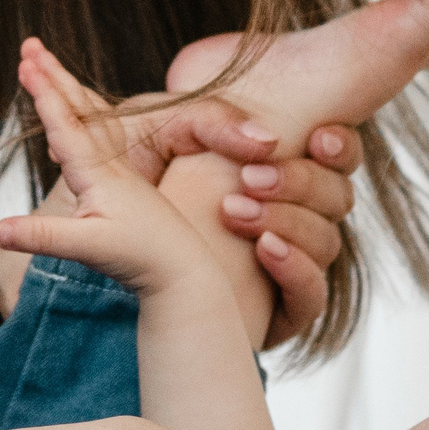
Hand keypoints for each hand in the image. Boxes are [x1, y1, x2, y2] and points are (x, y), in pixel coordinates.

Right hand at [0, 40, 223, 298]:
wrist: (183, 270)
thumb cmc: (140, 257)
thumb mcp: (87, 247)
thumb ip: (42, 237)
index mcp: (98, 172)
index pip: (65, 124)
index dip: (44, 93)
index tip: (27, 62)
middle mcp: (109, 162)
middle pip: (76, 109)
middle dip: (52, 75)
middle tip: (30, 44)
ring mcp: (118, 169)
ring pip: (89, 117)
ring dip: (66, 88)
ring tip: (47, 65)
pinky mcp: (122, 180)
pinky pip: (99, 133)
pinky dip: (82, 113)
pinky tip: (77, 113)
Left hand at [100, 91, 364, 345]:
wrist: (88, 226)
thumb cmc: (127, 169)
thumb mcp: (160, 127)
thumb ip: (212, 118)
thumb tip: (267, 141)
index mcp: (277, 165)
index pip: (336, 156)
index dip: (340, 147)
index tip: (317, 140)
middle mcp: (290, 213)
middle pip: (338, 197)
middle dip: (302, 184)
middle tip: (251, 180)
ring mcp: (285, 262)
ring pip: (327, 242)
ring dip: (290, 222)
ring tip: (234, 212)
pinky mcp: (273, 311)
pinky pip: (310, 296)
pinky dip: (296, 269)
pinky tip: (264, 249)